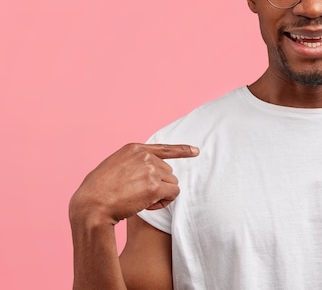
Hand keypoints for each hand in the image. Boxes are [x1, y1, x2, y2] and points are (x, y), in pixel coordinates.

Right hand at [69, 143, 198, 226]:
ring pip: (172, 183)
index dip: (182, 150)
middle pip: (168, 172)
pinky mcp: (155, 186)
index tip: (196, 151)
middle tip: (139, 196)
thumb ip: (132, 163)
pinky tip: (148, 206)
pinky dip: (165, 202)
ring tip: (140, 201)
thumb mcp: (113, 167)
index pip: (164, 148)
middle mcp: (145, 156)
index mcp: (134, 149)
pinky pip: (173, 194)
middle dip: (158, 185)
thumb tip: (150, 171)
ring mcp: (151, 170)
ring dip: (161, 195)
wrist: (91, 206)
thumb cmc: (97, 192)